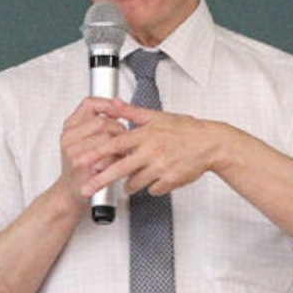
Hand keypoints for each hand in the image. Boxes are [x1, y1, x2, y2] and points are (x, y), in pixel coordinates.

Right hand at [58, 97, 128, 207]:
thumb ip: (94, 122)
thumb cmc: (79, 167)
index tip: (120, 110)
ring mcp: (75, 152)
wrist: (69, 193)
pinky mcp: (83, 167)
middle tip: (123, 140)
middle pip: (102, 121)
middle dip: (119, 129)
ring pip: (108, 136)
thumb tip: (118, 104)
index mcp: (69, 128)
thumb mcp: (81, 140)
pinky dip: (118, 159)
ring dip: (121, 144)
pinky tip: (117, 163)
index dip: (107, 104)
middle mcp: (69, 138)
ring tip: (121, 152)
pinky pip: (109, 155)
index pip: (89, 104)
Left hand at [80, 99, 223, 196]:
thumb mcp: (158, 116)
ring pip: (135, 183)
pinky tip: (158, 176)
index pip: (115, 144)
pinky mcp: (170, 180)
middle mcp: (151, 151)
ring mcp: (161, 167)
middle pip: (119, 168)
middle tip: (85, 189)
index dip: (97, 152)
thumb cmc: (186, 130)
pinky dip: (152, 186)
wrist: (210, 144)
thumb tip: (114, 103)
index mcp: (146, 135)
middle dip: (100, 180)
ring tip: (134, 177)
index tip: (82, 159)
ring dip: (130, 183)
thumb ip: (133, 112)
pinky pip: (152, 189)